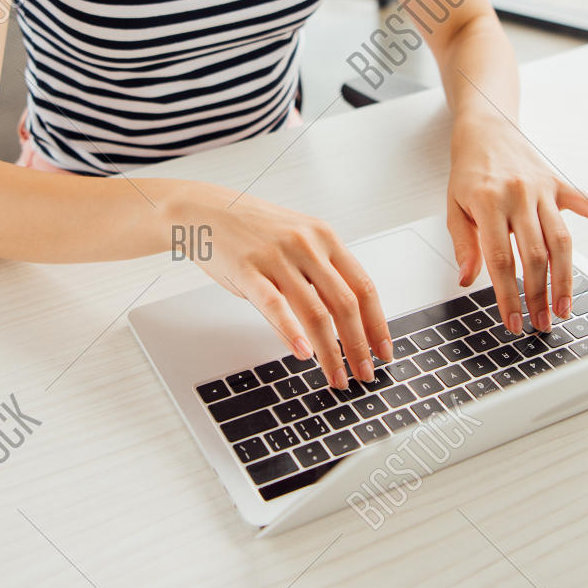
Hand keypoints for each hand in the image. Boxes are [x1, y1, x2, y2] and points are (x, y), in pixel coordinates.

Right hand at [162, 183, 392, 389]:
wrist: (204, 210)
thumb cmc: (250, 230)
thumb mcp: (291, 248)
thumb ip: (312, 284)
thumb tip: (330, 332)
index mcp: (325, 238)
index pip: (364, 286)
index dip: (377, 324)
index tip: (383, 351)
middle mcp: (307, 245)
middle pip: (346, 303)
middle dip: (359, 346)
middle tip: (363, 374)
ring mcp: (278, 256)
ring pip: (316, 311)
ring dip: (330, 351)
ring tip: (335, 376)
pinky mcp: (248, 269)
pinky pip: (276, 305)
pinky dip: (293, 332)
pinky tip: (304, 352)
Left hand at [446, 113, 587, 334]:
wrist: (487, 131)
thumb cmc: (470, 173)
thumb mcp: (453, 208)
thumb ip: (464, 244)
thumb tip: (467, 280)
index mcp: (488, 202)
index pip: (501, 260)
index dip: (508, 295)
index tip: (513, 321)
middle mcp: (519, 195)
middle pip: (535, 255)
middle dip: (539, 294)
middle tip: (542, 322)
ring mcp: (543, 189)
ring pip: (561, 240)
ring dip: (566, 278)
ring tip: (565, 307)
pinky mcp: (560, 184)